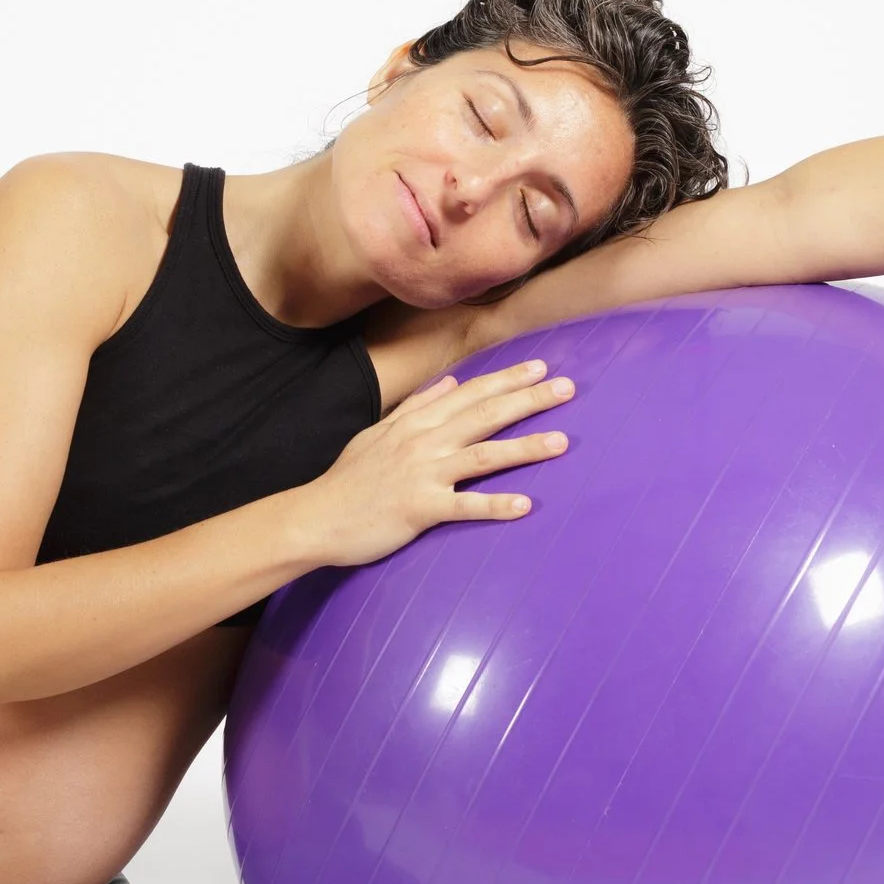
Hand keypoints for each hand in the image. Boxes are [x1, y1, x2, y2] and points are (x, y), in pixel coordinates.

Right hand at [301, 357, 575, 567]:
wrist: (316, 517)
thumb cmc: (348, 479)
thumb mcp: (378, 433)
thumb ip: (416, 407)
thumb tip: (449, 383)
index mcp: (416, 423)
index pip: (470, 393)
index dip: (507, 379)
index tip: (540, 366)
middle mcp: (423, 442)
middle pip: (484, 415)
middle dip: (528, 399)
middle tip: (566, 388)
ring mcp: (422, 474)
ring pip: (482, 455)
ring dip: (524, 448)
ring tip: (561, 442)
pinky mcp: (419, 509)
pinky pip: (464, 506)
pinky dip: (494, 506)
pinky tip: (524, 505)